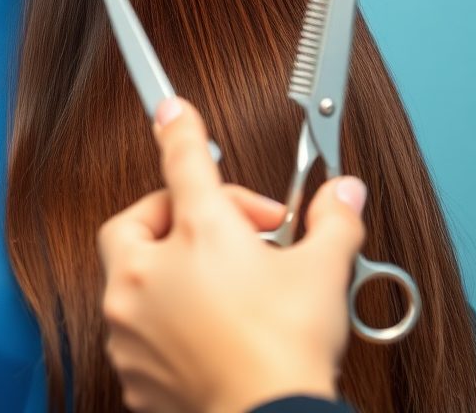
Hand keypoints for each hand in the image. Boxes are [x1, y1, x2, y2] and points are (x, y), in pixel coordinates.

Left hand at [98, 99, 365, 412]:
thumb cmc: (286, 355)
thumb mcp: (322, 276)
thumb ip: (332, 224)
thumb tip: (345, 195)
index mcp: (196, 233)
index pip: (182, 160)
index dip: (179, 128)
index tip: (172, 110)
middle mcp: (149, 272)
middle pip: (139, 219)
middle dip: (177, 216)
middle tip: (229, 234)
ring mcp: (131, 321)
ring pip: (132, 274)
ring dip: (170, 269)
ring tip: (221, 286)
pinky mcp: (130, 365)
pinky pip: (136, 325)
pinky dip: (164, 318)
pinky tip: (206, 330)